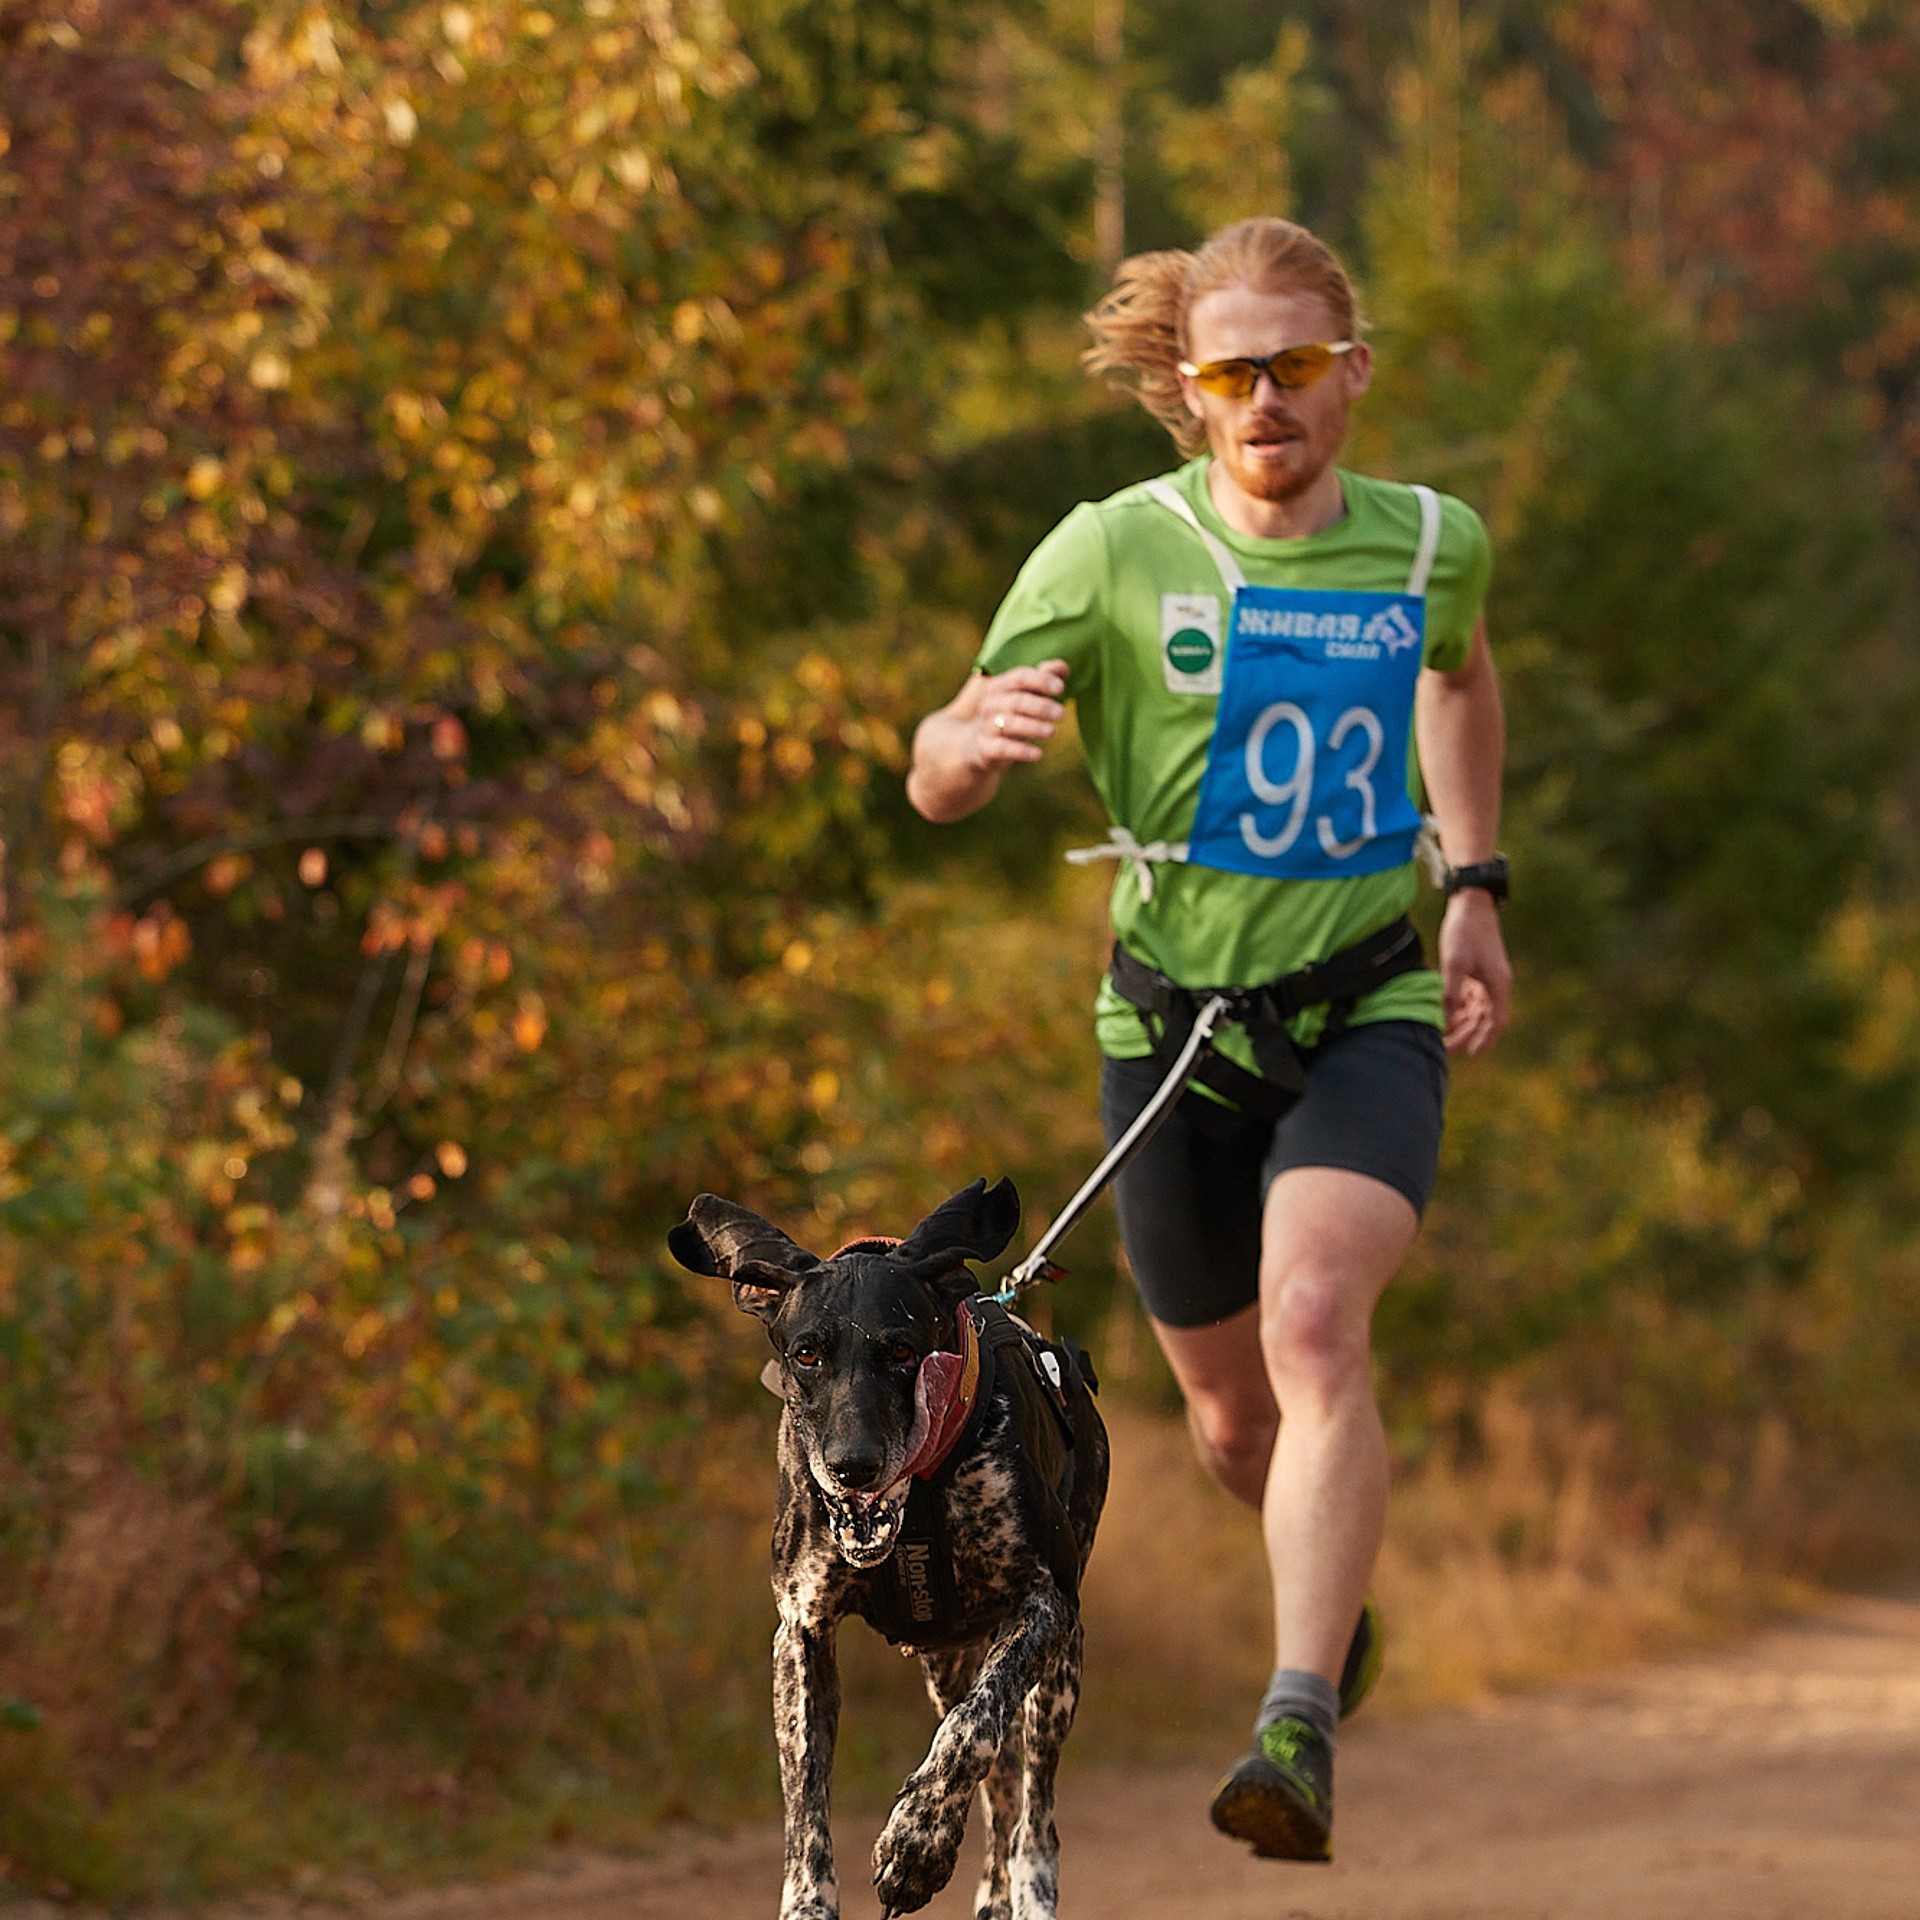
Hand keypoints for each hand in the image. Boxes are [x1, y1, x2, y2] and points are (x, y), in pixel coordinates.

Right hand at [963, 660, 1067, 771]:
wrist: (977, 746)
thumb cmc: (1008, 716)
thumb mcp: (1023, 696)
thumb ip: (1042, 679)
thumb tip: (1064, 667)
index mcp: (999, 686)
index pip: (1020, 677)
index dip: (1041, 680)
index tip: (1061, 688)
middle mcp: (990, 704)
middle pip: (1016, 701)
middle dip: (1041, 706)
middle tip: (1062, 713)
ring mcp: (986, 727)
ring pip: (1009, 724)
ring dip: (1033, 727)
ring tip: (1052, 732)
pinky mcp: (985, 749)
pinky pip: (1002, 749)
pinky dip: (1021, 751)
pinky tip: (1038, 754)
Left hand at [1438, 888, 1510, 1056]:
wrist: (1471, 904)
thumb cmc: (1465, 931)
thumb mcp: (1455, 962)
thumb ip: (1451, 990)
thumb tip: (1445, 1017)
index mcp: (1498, 984)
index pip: (1497, 1021)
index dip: (1485, 1040)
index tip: (1472, 1055)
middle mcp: (1496, 984)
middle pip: (1484, 1019)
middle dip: (1467, 1036)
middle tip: (1446, 1050)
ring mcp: (1487, 978)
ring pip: (1476, 1010)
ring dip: (1461, 1024)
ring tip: (1441, 1037)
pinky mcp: (1477, 972)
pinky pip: (1469, 998)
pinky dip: (1458, 1009)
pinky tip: (1443, 1016)